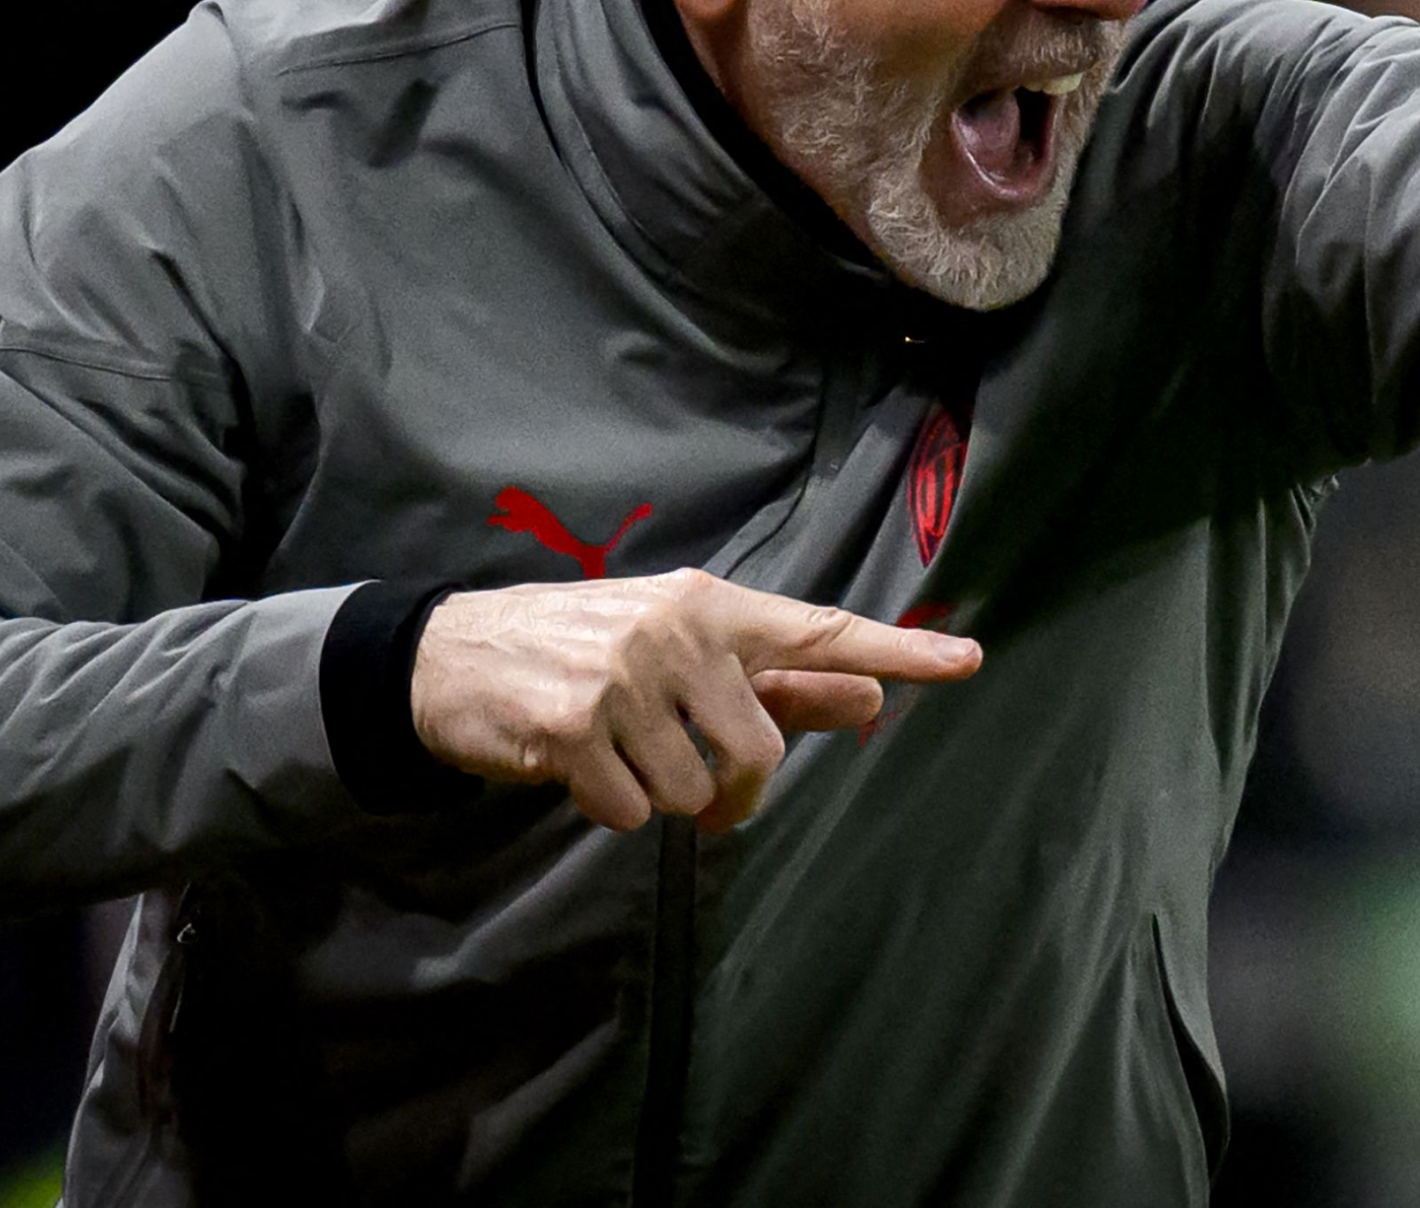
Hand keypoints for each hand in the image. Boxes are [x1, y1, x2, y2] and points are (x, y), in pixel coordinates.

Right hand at [410, 569, 981, 832]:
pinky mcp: (570, 731)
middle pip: (760, 749)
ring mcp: (620, 680)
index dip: (899, 651)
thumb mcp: (683, 651)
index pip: (821, 630)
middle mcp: (675, 633)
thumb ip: (778, 681)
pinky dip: (607, 807)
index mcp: (711, 606)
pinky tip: (575, 764)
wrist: (451, 654)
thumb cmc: (584, 650)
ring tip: (615, 750)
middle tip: (694, 783)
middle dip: (731, 788)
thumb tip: (870, 696)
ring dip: (658, 794)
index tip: (968, 660)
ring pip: (691, 791)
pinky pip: (629, 812)